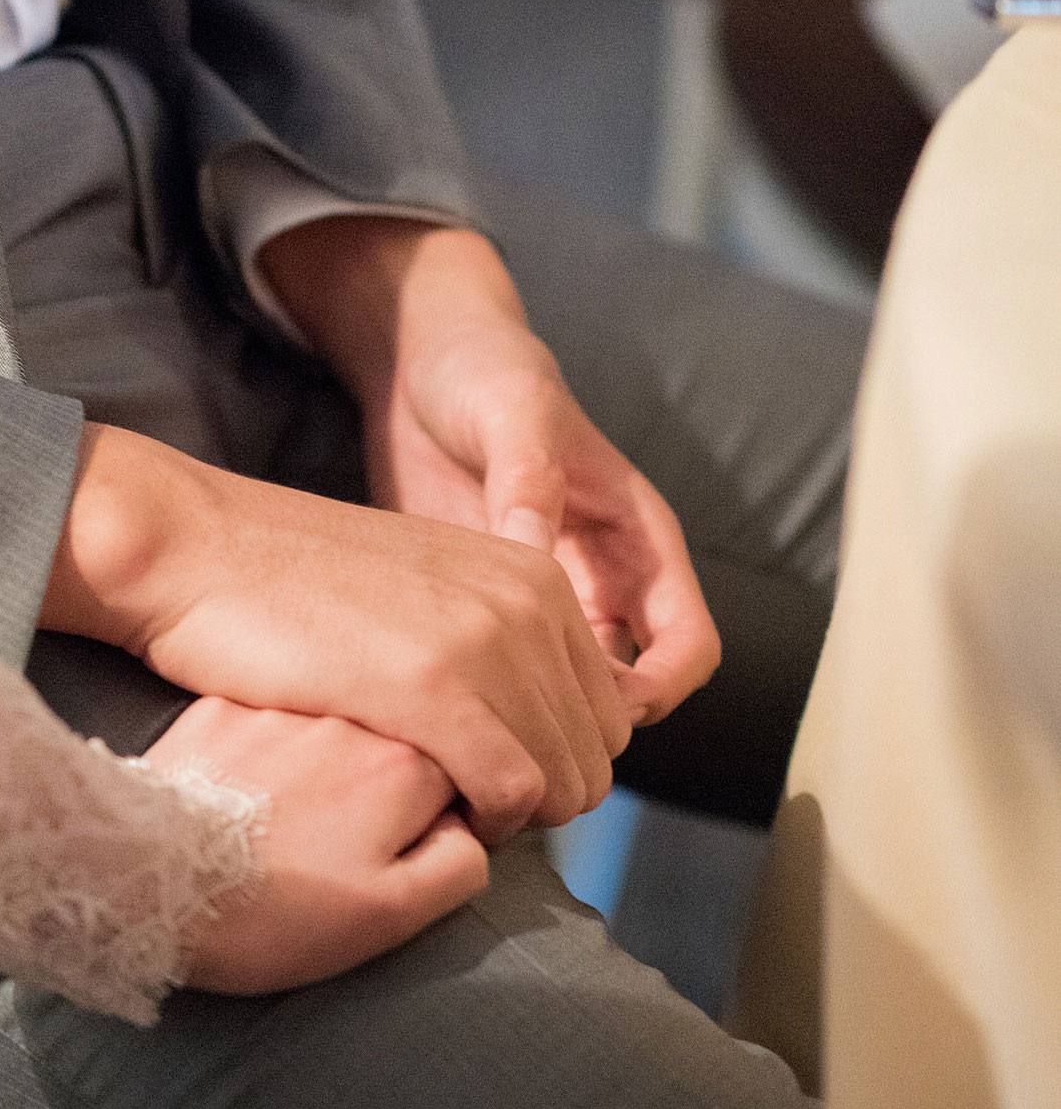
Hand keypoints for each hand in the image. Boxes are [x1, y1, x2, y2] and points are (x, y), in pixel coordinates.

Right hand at [41, 425, 631, 839]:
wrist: (197, 549)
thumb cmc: (290, 582)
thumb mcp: (424, 584)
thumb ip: (490, 629)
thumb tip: (525, 707)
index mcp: (537, 573)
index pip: (606, 713)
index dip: (553, 765)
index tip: (483, 775)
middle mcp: (530, 600)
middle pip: (595, 757)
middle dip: (540, 800)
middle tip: (459, 805)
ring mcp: (486, 640)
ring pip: (564, 783)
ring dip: (510, 819)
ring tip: (437, 807)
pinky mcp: (433, 686)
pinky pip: (511, 791)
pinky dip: (483, 823)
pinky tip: (426, 811)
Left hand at [145, 698, 487, 993]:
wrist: (143, 885)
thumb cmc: (272, 915)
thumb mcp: (390, 916)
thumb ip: (458, 863)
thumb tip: (468, 826)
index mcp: (405, 765)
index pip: (462, 768)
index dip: (437, 813)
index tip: (397, 851)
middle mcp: (351, 718)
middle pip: (398, 741)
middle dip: (383, 788)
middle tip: (336, 848)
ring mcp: (282, 707)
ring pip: (333, 732)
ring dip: (324, 770)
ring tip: (286, 830)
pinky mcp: (219, 708)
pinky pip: (267, 728)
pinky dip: (265, 759)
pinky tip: (244, 803)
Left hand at [261, 220, 720, 726]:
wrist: (420, 364)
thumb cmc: (487, 372)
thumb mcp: (514, 414)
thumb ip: (529, 483)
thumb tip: (533, 557)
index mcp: (637, 540)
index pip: (688, 645)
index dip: (660, 689)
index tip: (600, 711)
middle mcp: (601, 581)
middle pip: (630, 690)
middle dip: (593, 726)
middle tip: (527, 744)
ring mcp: (545, 601)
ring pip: (566, 694)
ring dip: (537, 719)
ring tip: (481, 734)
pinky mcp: (488, 608)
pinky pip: (504, 674)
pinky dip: (486, 696)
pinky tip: (439, 703)